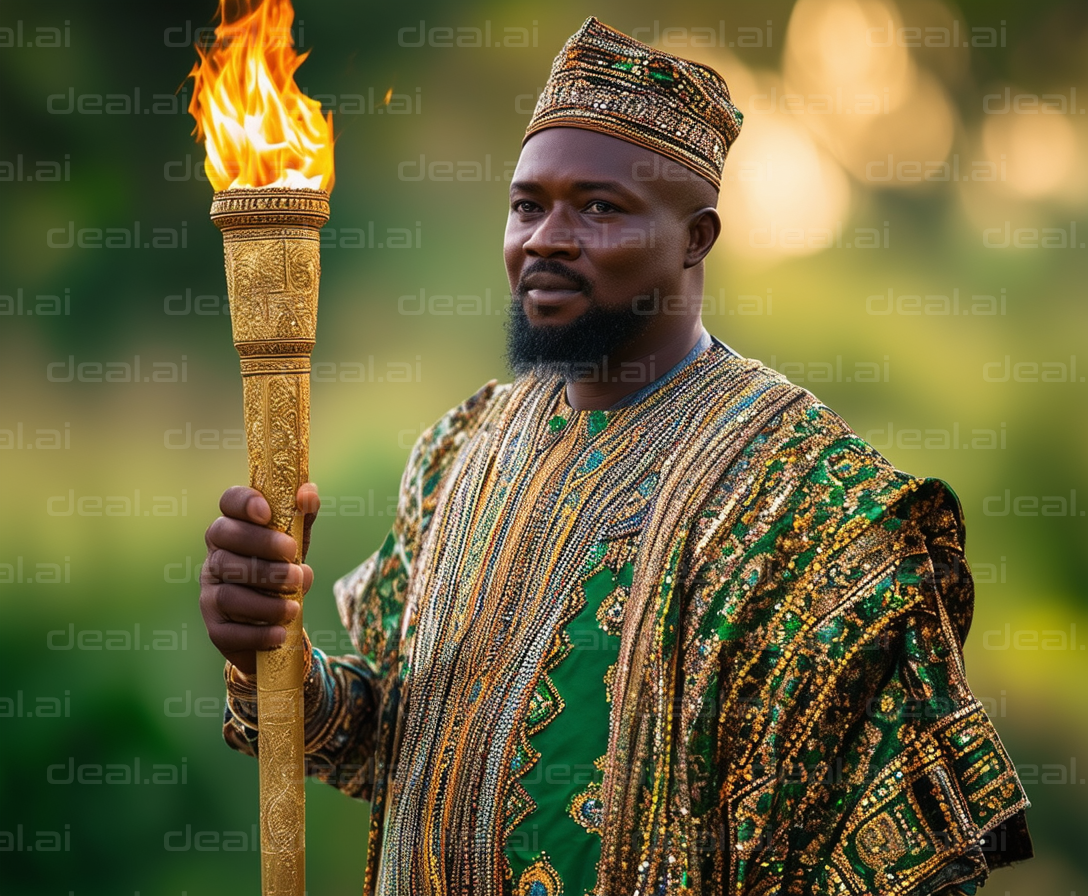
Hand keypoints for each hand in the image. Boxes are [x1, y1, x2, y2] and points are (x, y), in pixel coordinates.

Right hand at [199, 483, 319, 674]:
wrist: (274, 623)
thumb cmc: (282, 571)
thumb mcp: (295, 542)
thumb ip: (302, 517)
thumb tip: (308, 492)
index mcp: (235, 529)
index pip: (228, 503)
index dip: (244, 503)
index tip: (267, 513)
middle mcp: (216, 556)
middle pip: (226, 542)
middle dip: (262, 549)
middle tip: (294, 563)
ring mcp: (211, 592)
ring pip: (228, 591)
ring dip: (265, 599)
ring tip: (294, 606)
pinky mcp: (216, 627)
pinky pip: (229, 630)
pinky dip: (257, 632)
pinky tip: (280, 631)